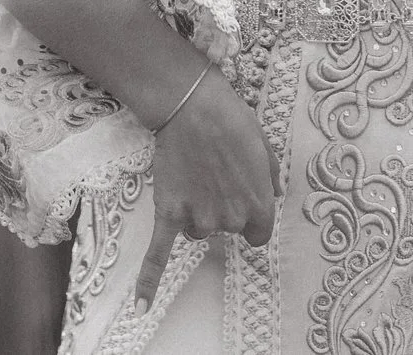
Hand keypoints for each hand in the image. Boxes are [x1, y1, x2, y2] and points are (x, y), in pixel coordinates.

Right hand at [135, 67, 276, 310]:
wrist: (191, 106)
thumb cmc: (231, 120)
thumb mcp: (264, 145)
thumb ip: (270, 176)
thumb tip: (271, 193)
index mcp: (258, 205)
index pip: (258, 235)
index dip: (251, 218)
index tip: (242, 201)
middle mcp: (230, 219)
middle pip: (227, 230)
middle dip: (222, 207)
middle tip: (215, 172)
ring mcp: (198, 218)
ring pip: (198, 230)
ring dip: (196, 211)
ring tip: (193, 174)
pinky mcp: (169, 213)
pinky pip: (158, 254)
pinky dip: (148, 281)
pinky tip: (140, 306)